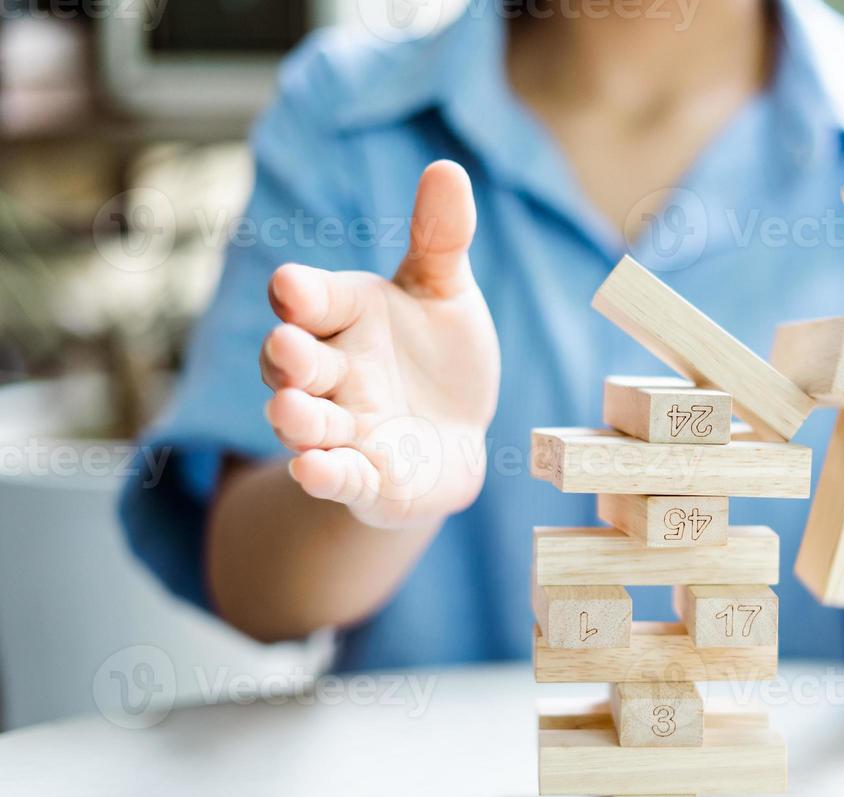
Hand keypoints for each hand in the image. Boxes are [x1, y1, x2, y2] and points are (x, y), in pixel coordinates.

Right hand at [258, 161, 499, 528]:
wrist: (455, 438)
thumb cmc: (439, 357)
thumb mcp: (444, 294)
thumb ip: (440, 239)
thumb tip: (448, 168)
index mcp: (344, 316)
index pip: (310, 299)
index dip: (299, 295)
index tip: (292, 288)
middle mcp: (331, 372)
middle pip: (292, 362)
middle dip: (287, 356)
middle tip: (291, 348)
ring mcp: (342, 429)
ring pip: (304, 423)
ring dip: (294, 418)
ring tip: (290, 409)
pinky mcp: (364, 481)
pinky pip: (336, 478)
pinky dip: (323, 475)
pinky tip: (313, 470)